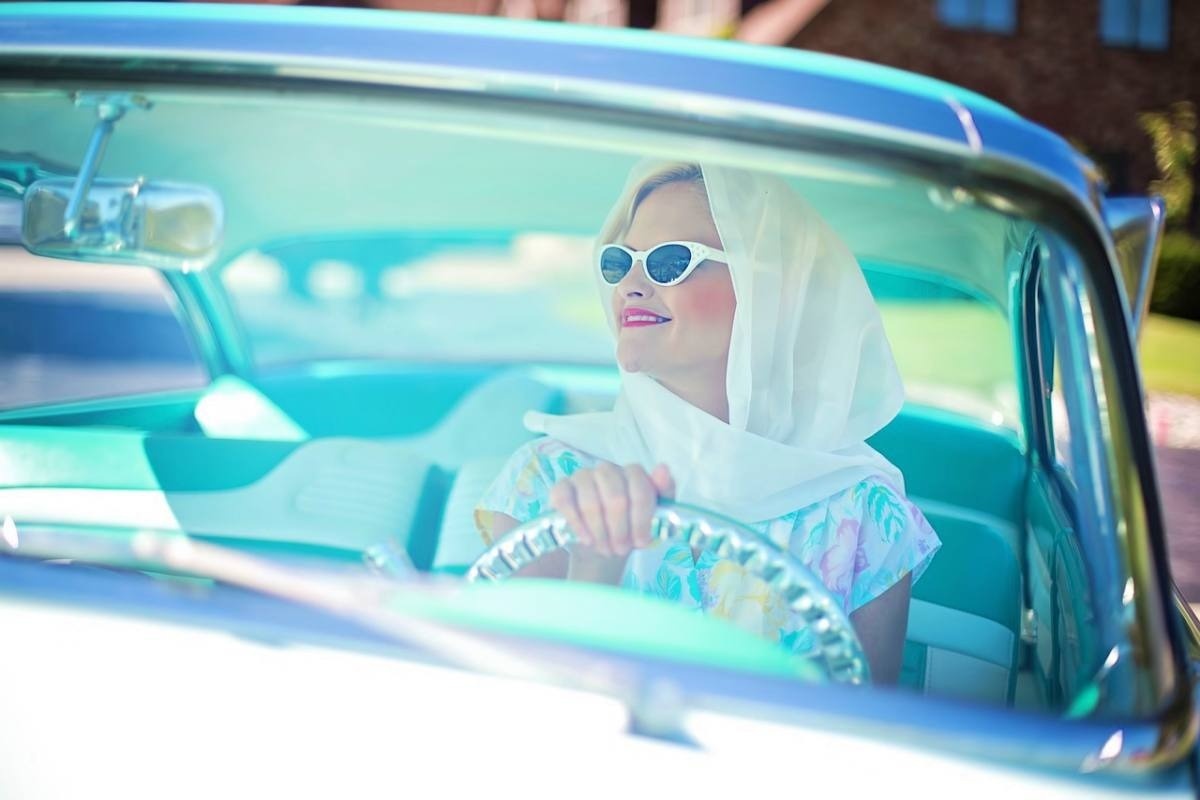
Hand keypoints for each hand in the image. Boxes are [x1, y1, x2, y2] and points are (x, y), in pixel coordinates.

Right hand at [548, 462, 674, 580]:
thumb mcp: (656, 516)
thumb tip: (663, 469)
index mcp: (632, 473)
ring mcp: (582, 477)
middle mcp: (607, 469)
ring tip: (605, 548)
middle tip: (620, 549)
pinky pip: (564, 501)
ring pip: (590, 502)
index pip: (639, 490)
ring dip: (600, 532)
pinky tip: (586, 539)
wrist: (604, 543)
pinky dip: (577, 524)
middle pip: (615, 498)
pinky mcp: (561, 488)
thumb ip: (664, 492)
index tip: (641, 542)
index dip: (641, 520)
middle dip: (620, 530)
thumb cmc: (631, 527)